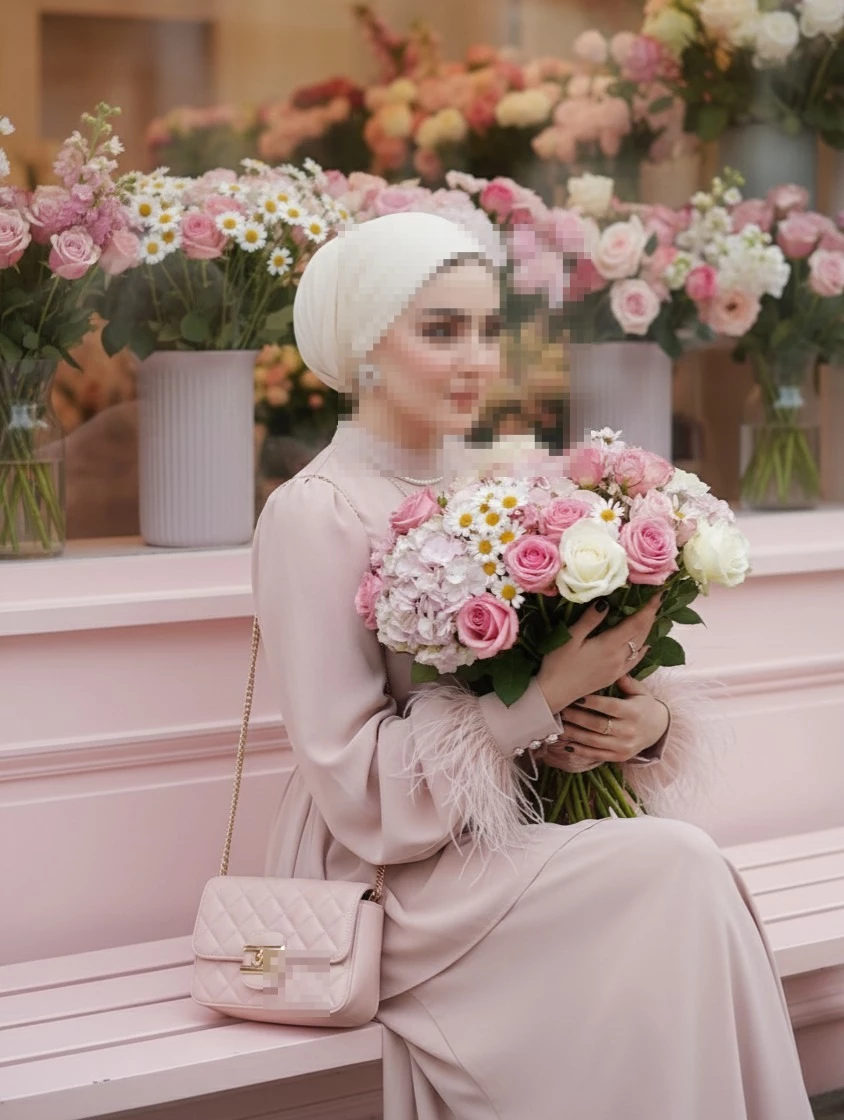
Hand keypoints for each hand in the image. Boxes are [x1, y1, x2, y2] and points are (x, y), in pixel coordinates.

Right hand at [535, 594, 659, 714]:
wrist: (555, 693)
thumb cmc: (558, 664)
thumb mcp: (570, 638)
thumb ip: (590, 620)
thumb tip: (606, 602)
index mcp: (609, 645)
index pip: (636, 623)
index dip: (648, 608)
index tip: (658, 594)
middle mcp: (618, 657)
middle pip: (641, 634)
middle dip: (651, 616)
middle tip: (657, 601)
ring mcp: (618, 669)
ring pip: (639, 646)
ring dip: (647, 630)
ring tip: (651, 617)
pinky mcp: (613, 677)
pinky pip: (634, 661)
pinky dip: (642, 650)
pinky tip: (644, 646)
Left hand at [540, 674, 669, 768]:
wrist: (658, 730)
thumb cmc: (644, 705)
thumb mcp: (640, 691)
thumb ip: (626, 681)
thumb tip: (612, 667)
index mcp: (634, 712)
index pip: (609, 706)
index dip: (592, 702)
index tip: (575, 697)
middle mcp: (629, 731)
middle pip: (598, 725)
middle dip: (576, 717)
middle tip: (561, 710)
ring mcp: (623, 746)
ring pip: (594, 741)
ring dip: (574, 734)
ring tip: (559, 726)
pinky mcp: (618, 757)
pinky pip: (596, 755)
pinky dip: (580, 750)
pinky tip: (567, 744)